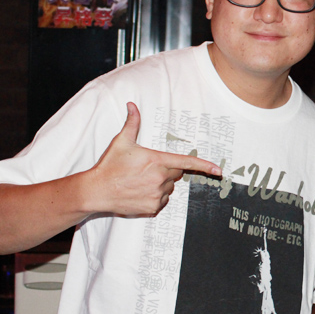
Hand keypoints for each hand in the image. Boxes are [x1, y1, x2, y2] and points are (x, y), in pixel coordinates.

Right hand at [88, 102, 221, 215]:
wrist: (96, 191)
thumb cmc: (109, 165)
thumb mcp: (121, 142)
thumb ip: (132, 123)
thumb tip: (132, 105)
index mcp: (156, 161)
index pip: (186, 162)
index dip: (204, 166)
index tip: (218, 170)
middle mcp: (160, 178)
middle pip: (176, 174)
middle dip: (167, 170)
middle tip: (147, 168)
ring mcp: (157, 195)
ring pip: (169, 188)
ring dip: (160, 184)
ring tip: (140, 181)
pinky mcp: (152, 208)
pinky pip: (161, 201)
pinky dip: (155, 197)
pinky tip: (139, 192)